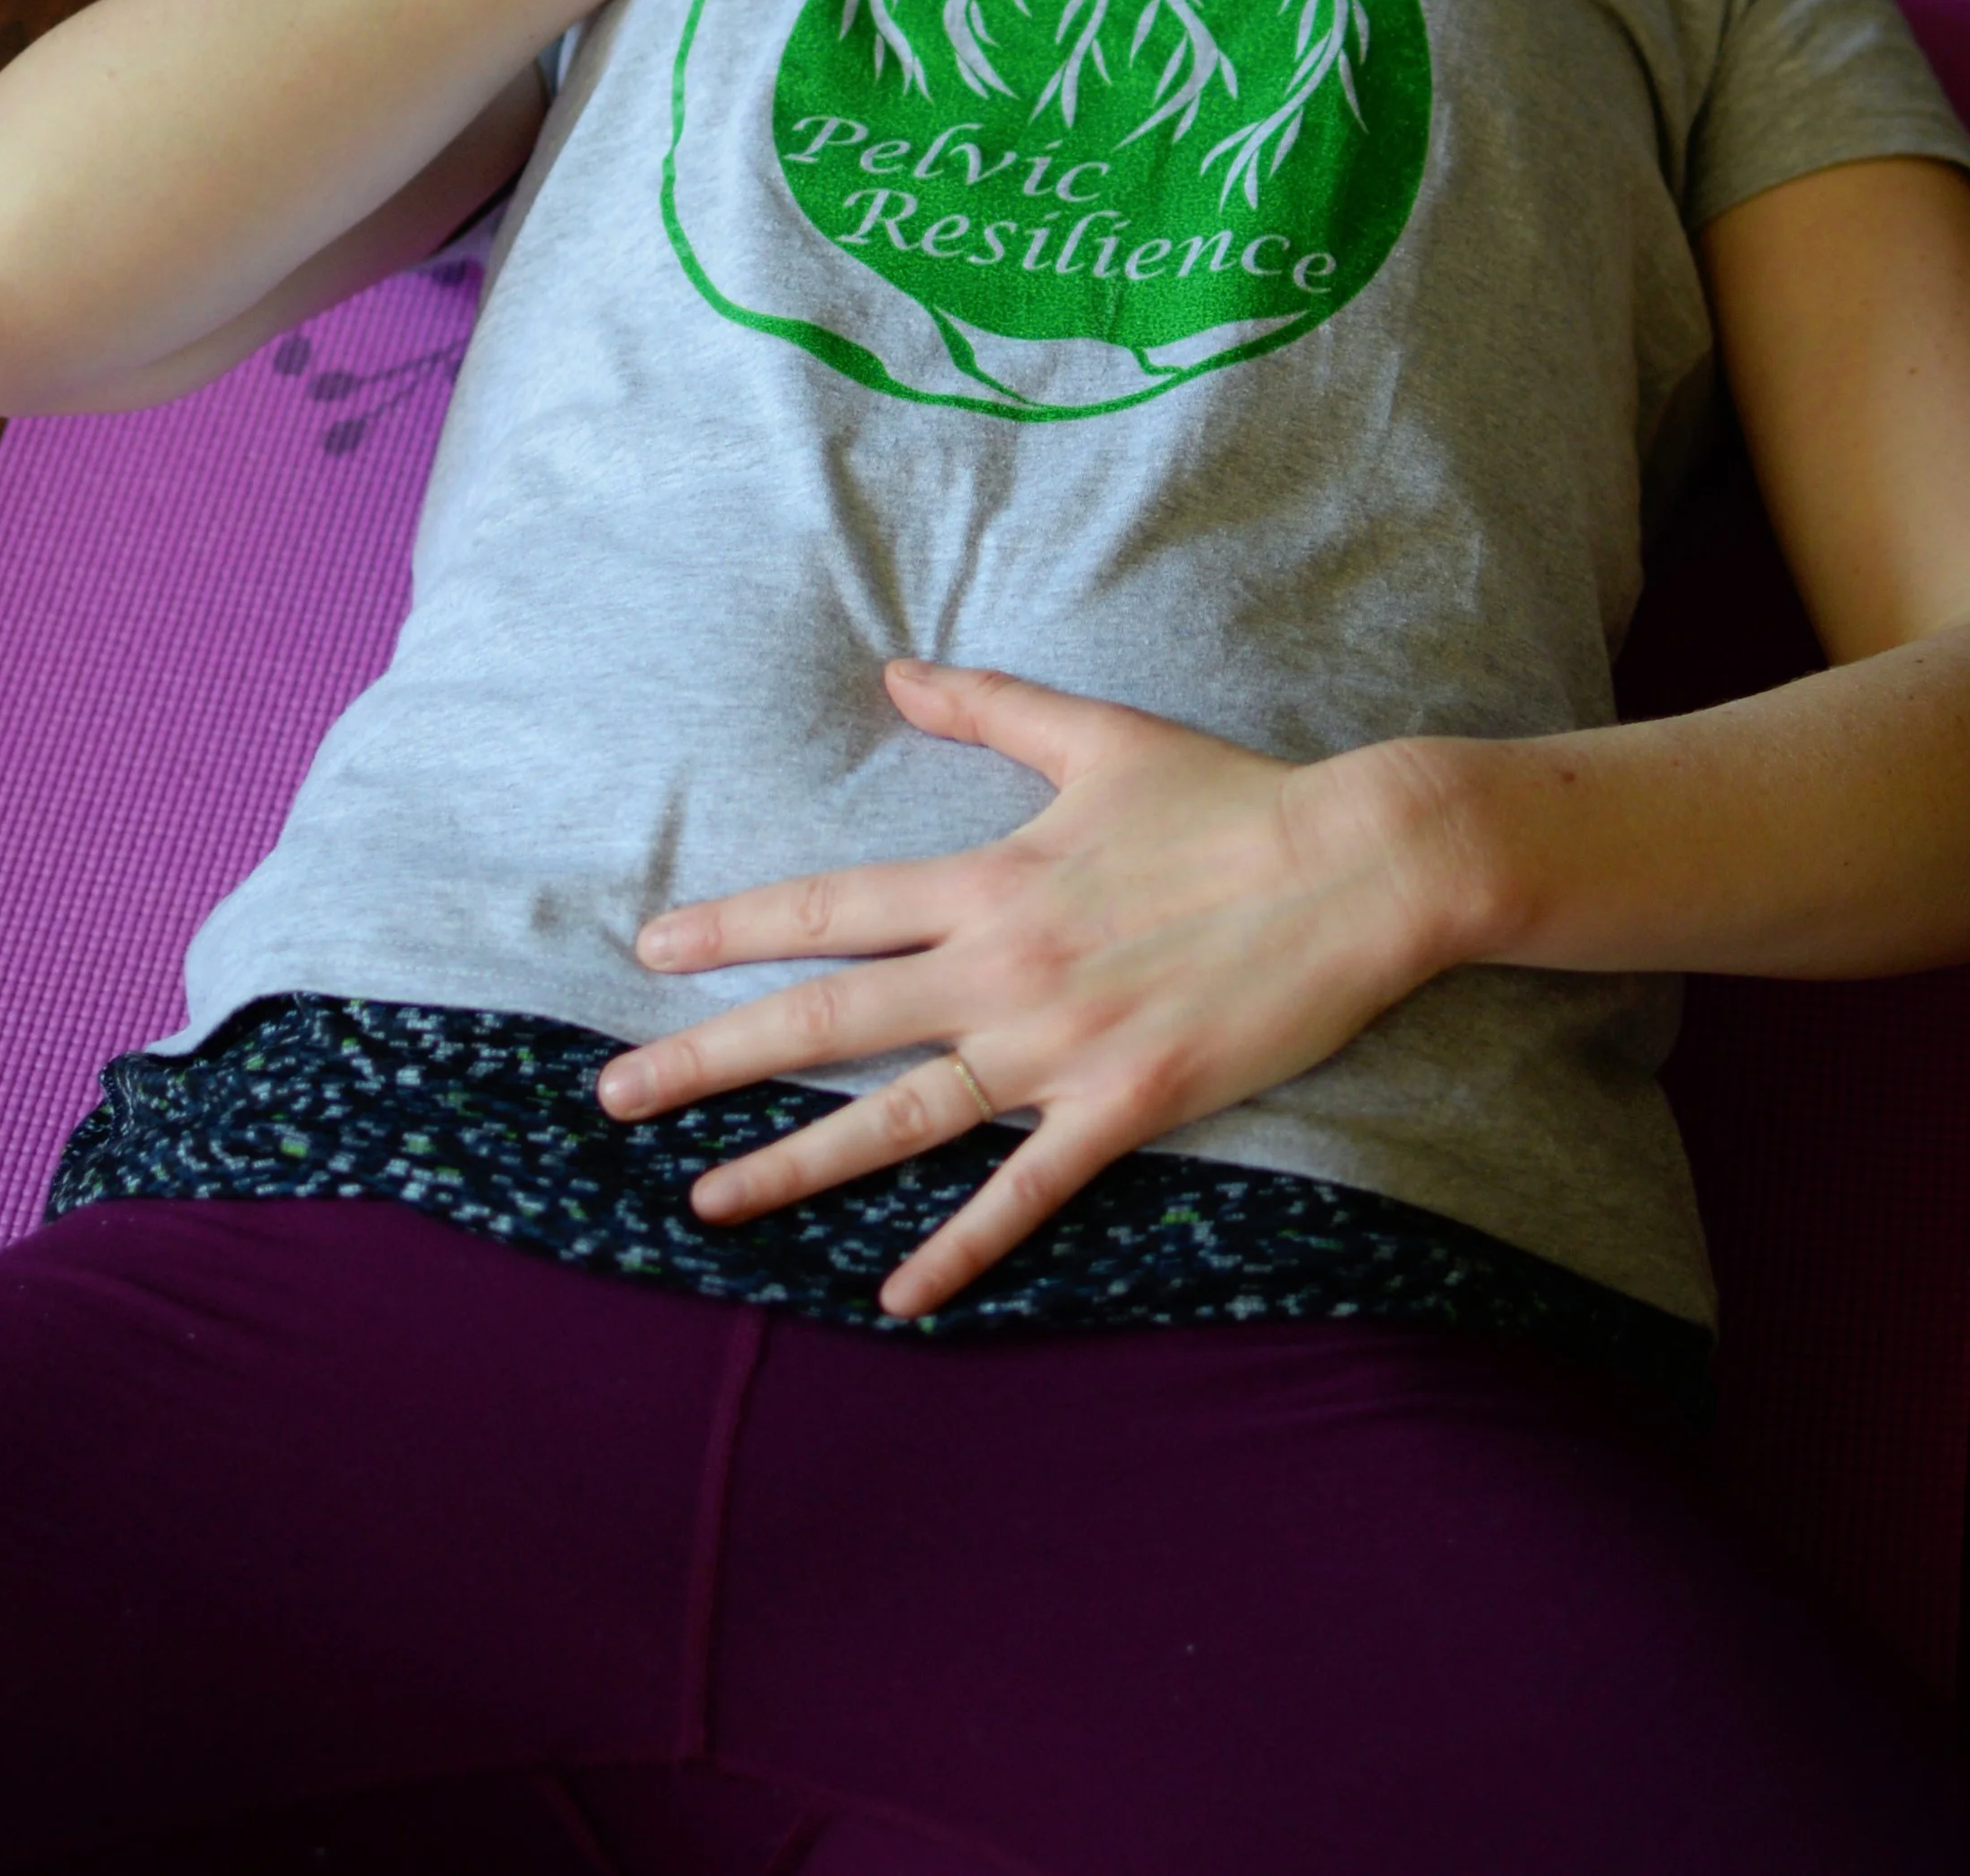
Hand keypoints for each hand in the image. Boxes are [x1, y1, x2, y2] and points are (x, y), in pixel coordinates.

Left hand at [597, 662, 1475, 1318]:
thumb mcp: (1096, 736)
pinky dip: (957, 1248)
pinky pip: (1023, 1192)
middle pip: (827, 1021)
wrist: (1358, 868)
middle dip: (708, 1059)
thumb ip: (986, 706)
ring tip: (704, 1201)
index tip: (648, 950)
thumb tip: (894, 674)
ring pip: (897, 1120)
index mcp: (990, 878)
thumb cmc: (1228, 798)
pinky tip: (892, 1295)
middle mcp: (1004, 968)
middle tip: (611, 1096)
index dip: (733, 929)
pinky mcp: (1127, 1107)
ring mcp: (1062, 1047)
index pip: (830, 909)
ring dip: (793, 1165)